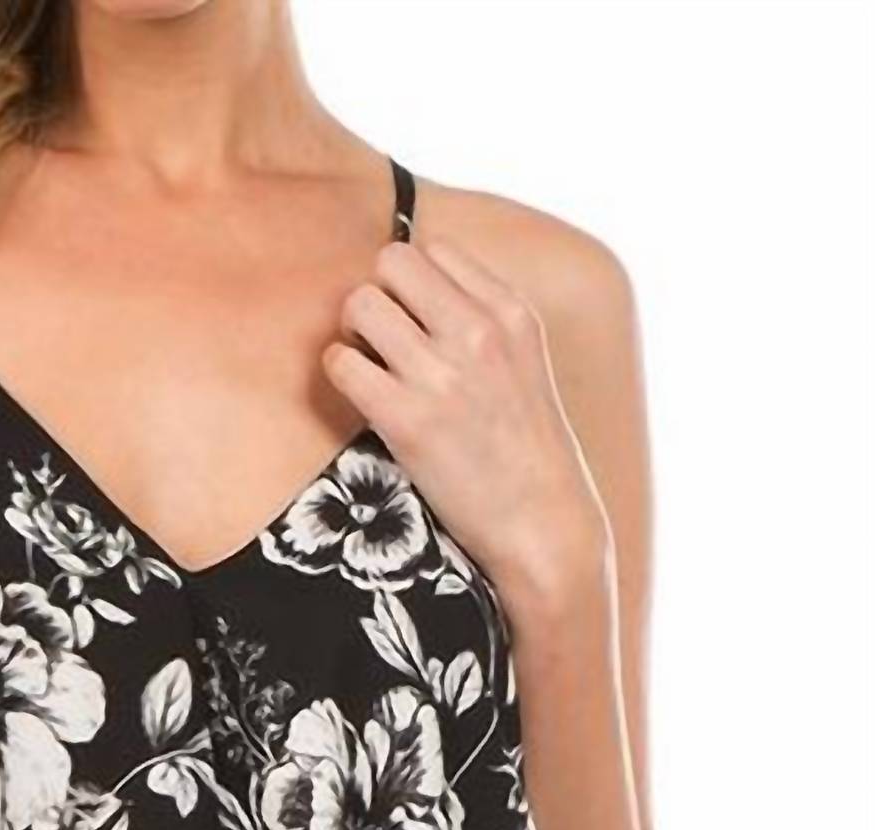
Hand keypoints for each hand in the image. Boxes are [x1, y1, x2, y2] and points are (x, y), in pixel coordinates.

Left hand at [323, 236, 610, 609]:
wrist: (543, 524)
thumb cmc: (528, 452)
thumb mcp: (526, 364)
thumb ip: (483, 322)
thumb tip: (417, 295)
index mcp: (511, 312)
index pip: (434, 250)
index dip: (410, 284)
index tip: (413, 322)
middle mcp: (478, 332)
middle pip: (390, 261)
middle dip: (376, 296)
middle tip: (381, 343)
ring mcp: (442, 375)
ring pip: (360, 304)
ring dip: (353, 334)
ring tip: (372, 370)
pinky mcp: (407, 420)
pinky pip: (341, 363)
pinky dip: (340, 375)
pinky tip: (363, 399)